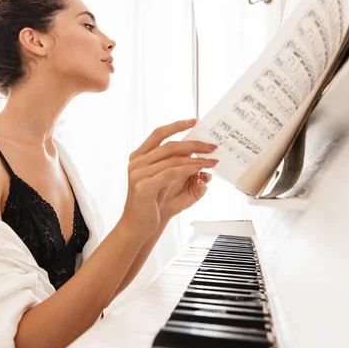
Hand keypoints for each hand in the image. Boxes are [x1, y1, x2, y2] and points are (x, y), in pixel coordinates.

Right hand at [119, 119, 217, 239]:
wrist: (137, 227)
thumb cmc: (151, 205)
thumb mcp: (165, 181)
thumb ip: (176, 166)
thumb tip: (199, 157)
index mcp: (138, 157)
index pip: (158, 134)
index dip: (176, 125)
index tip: (194, 121)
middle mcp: (136, 162)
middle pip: (169, 145)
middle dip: (193, 144)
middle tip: (212, 146)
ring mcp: (138, 174)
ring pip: (172, 159)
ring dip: (196, 158)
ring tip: (212, 160)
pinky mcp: (143, 187)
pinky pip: (171, 173)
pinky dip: (188, 169)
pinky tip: (200, 169)